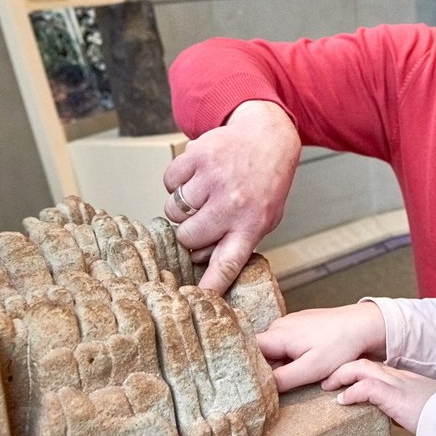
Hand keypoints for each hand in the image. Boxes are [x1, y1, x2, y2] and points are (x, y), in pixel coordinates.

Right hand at [163, 101, 301, 293]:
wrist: (267, 137)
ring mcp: (214, 179)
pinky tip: (196, 175)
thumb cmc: (264, 183)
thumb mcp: (264, 218)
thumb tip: (203, 265)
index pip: (227, 264)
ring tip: (203, 194)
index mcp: (251, 225)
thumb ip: (237, 242)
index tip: (197, 298)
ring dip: (182, 207)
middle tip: (204, 217)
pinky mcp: (197, 156)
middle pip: (187, 238)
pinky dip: (176, 181)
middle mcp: (233, 204)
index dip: (210, 284)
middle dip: (190, 232)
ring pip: (172, 212)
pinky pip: (168, 182)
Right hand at [256, 303, 386, 392]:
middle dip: (263, 370)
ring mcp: (290, 325)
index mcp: (277, 334)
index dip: (245, 368)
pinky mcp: (301, 327)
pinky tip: (302, 367)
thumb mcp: (311, 369)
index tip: (247, 386)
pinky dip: (289, 358)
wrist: (363, 325)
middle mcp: (279, 326)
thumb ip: (283, 379)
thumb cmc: (340, 345)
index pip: (247, 351)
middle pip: (259, 352)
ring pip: (274, 350)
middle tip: (271, 388)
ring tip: (291, 378)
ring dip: (279, 365)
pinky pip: (286, 345)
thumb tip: (260, 389)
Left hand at [325, 360, 435, 433]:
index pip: (373, 365)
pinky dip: (351, 392)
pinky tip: (342, 400)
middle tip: (327, 379)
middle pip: (362, 361)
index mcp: (401, 377)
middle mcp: (396, 375)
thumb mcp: (416, 408)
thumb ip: (401, 407)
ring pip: (360, 368)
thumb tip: (393, 417)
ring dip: (340, 376)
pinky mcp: (394, 395)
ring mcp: (395, 383)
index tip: (341, 375)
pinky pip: (366, 387)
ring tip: (328, 386)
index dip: (354, 368)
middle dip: (341, 368)